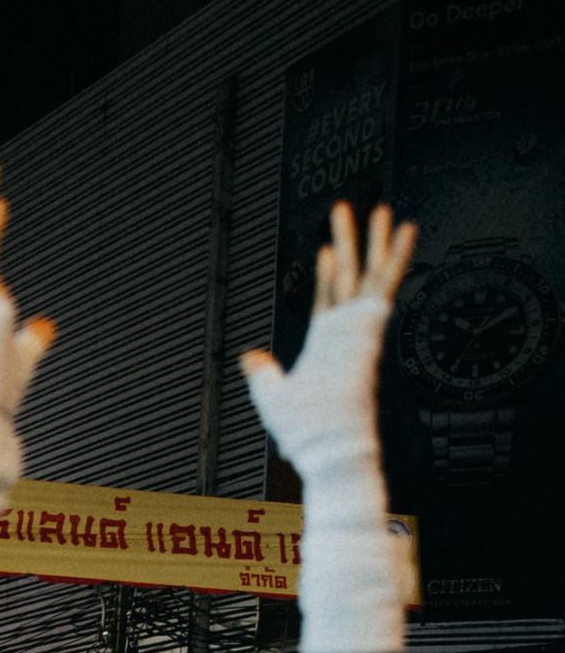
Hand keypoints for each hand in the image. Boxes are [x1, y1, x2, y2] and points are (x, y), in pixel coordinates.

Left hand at [241, 201, 415, 483]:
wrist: (328, 444)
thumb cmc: (305, 432)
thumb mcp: (272, 395)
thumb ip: (262, 373)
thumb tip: (249, 358)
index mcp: (325, 346)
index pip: (326, 299)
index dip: (324, 274)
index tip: (324, 249)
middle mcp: (345, 332)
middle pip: (347, 276)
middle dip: (348, 242)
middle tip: (345, 210)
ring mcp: (360, 327)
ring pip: (367, 272)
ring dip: (373, 239)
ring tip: (380, 208)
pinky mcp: (372, 326)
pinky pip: (385, 283)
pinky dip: (395, 256)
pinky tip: (404, 229)